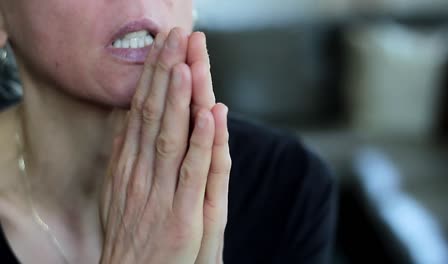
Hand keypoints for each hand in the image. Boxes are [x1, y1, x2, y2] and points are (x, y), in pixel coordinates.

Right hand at [99, 28, 230, 263]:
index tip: (163, 46)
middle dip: (166, 74)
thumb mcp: (123, 192)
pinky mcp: (184, 215)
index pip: (142, 112)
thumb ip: (129, 157)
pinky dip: (201, 142)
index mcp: (130, 166)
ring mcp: (163, 194)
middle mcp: (143, 174)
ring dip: (180, 99)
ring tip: (186, 63)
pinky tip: (208, 114)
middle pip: (156, 115)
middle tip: (175, 37)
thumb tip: (132, 121)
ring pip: (172, 137)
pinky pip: (194, 173)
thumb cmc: (135, 235)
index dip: (153, 77)